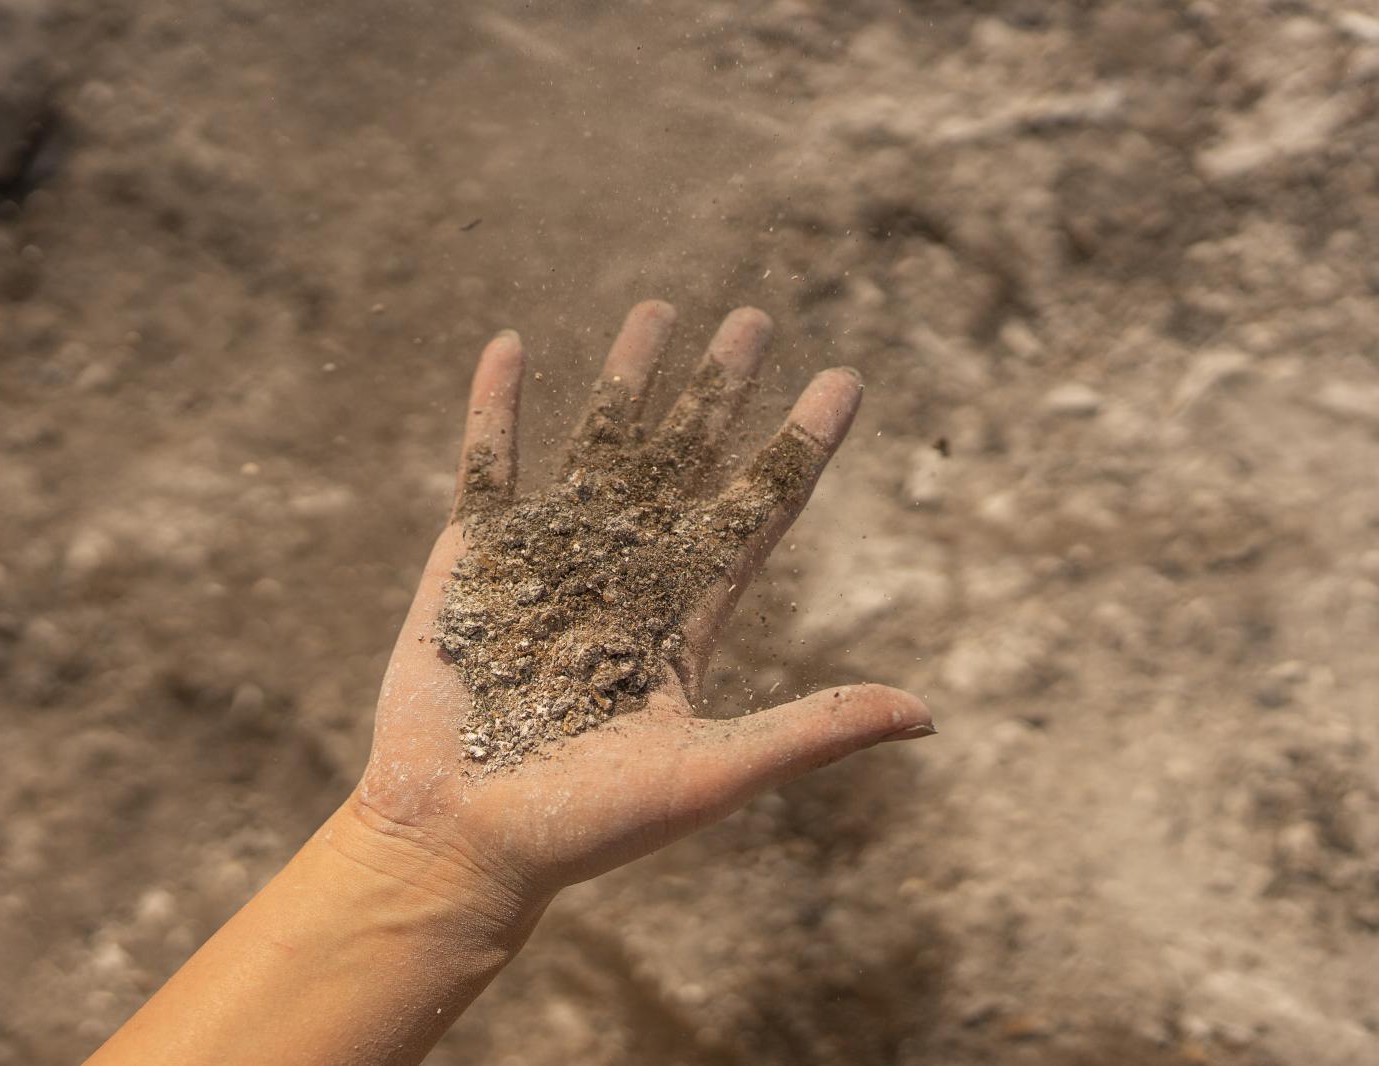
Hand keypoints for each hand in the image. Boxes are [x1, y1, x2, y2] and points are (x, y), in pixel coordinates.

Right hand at [343, 300, 933, 917]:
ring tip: (658, 309)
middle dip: (720, 390)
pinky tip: (513, 346)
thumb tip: (926, 714)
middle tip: (755, 318)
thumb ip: (810, 731)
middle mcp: (623, 577)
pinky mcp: (470, 561)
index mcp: (685, 619)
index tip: (843, 380)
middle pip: (684, 459)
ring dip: (627, 379)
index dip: (801, 445)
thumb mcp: (712, 774)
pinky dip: (495, 409)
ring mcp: (546, 562)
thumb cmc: (586, 827)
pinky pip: (486, 468)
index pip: (758, 511)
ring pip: (595, 445)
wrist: (461, 844)